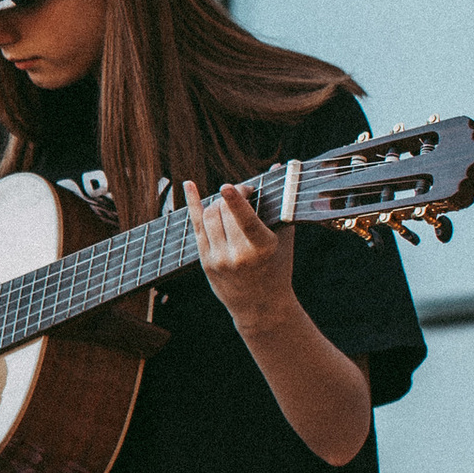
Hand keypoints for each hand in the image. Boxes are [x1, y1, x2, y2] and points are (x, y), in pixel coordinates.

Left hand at [181, 179, 294, 331]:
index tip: (227, 186)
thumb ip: (280, 204)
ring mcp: (218, 259)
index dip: (235, 203)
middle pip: (226, 212)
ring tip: (230, 200)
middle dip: (233, 195)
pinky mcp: (205, 261)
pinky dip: (193, 204)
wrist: (261, 305)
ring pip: (209, 216)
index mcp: (262, 249)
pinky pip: (196, 227)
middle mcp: (238, 255)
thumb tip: (278, 167)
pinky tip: (189, 185)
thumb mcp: (285, 239)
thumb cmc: (278, 266)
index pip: (246, 222)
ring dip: (219, 202)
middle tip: (245, 191)